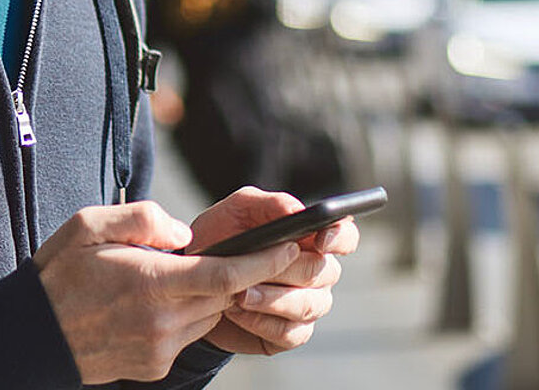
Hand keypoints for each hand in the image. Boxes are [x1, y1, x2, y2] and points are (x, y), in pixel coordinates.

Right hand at [35, 201, 298, 383]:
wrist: (31, 336)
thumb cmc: (59, 273)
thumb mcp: (89, 225)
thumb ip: (143, 218)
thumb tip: (184, 234)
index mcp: (151, 282)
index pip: (227, 275)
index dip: (265, 261)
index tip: (290, 244)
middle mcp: (162, 320)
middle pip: (226, 296)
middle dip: (245, 274)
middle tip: (254, 251)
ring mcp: (160, 348)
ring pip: (209, 316)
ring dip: (211, 295)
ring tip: (187, 274)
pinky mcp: (154, 366)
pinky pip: (187, 336)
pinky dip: (186, 316)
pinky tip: (160, 303)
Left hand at [189, 187, 360, 355]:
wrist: (193, 283)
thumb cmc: (221, 239)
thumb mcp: (236, 211)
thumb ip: (270, 204)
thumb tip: (298, 211)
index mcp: (312, 239)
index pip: (345, 237)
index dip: (340, 237)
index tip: (321, 238)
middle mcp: (318, 272)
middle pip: (324, 272)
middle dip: (287, 269)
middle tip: (253, 267)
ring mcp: (308, 305)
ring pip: (309, 305)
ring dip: (272, 299)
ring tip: (239, 293)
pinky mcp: (291, 334)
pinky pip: (290, 333)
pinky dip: (262, 322)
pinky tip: (238, 311)